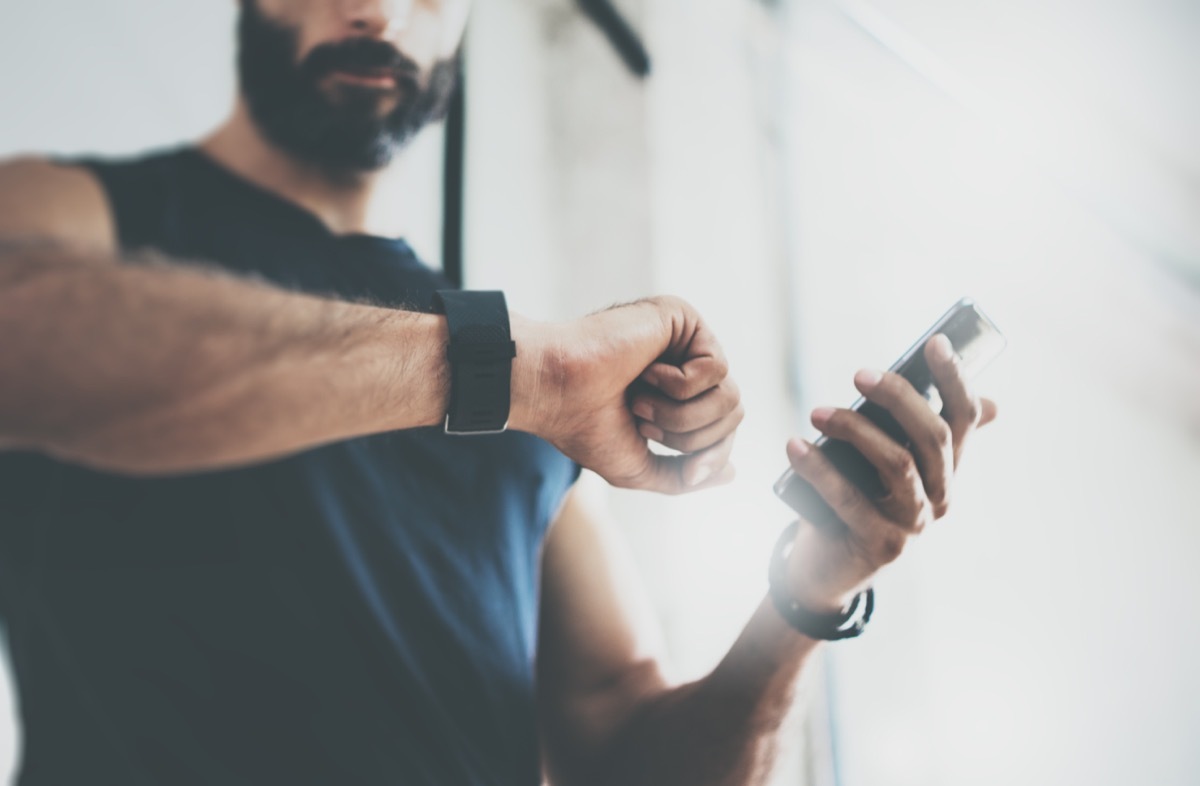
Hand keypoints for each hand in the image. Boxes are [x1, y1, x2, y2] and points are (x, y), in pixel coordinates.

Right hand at [511, 296, 741, 493]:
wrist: (554, 391)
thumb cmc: (583, 425)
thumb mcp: (637, 466)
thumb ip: (682, 475)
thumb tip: (729, 473)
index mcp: (675, 396)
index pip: (724, 428)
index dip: (711, 454)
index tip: (685, 466)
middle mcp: (685, 365)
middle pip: (733, 413)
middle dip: (690, 436)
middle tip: (642, 421)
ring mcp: (685, 341)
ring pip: (729, 395)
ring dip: (681, 414)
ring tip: (640, 402)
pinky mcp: (683, 319)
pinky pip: (716, 368)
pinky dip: (677, 385)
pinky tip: (644, 371)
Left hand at [782, 335, 997, 613]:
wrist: (828, 568)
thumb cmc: (855, 501)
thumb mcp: (882, 464)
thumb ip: (909, 431)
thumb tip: (973, 398)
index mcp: (945, 470)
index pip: (964, 419)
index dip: (955, 380)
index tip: (935, 343)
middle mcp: (940, 497)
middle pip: (932, 437)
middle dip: (898, 398)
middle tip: (858, 374)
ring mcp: (914, 525)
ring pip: (898, 464)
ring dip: (854, 430)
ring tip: (815, 412)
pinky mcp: (880, 545)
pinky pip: (850, 500)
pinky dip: (819, 470)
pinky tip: (794, 446)